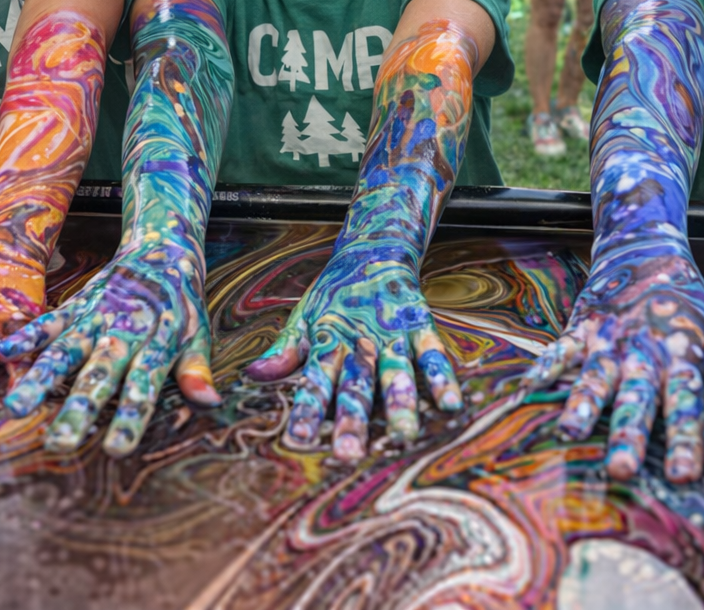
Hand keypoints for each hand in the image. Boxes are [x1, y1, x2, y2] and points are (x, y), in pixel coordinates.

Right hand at [0, 250, 218, 455]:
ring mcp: (96, 318)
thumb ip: (196, 369)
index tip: (116, 449)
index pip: (143, 388)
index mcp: (155, 346)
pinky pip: (51, 320)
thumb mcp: (197, 333)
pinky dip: (29, 334)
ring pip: (66, 351)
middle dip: (78, 410)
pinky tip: (6, 352)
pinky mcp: (78, 305)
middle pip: (99, 376)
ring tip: (16, 407)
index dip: (130, 418)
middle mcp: (122, 334)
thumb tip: (211, 404)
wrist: (161, 249)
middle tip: (59, 443)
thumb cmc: (180, 303)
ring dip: (41, 379)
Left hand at [247, 258, 461, 460]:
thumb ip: (284, 350)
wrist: (373, 249)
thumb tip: (253, 375)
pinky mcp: (419, 324)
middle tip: (349, 454)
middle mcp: (360, 342)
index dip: (307, 409)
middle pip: (355, 385)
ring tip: (403, 438)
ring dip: (399, 406)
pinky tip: (451, 404)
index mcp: (328, 341)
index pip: (314, 380)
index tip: (299, 440)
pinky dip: (443, 377)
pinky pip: (433, 353)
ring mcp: (392, 334)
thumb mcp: (304, 316)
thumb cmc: (335, 292)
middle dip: (352, 420)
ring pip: (395, 374)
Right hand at [523, 253, 703, 481]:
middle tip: (622, 469)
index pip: (685, 406)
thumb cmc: (685, 309)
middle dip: (628, 435)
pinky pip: (561, 350)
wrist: (646, 251)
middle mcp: (643, 353)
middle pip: (637, 399)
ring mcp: (609, 340)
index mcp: (680, 359)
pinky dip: (544, 369)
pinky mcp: (582, 327)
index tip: (681, 475)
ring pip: (595, 377)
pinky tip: (526, 389)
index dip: (683, 440)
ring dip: (583, 405)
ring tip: (569, 432)